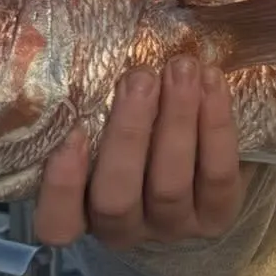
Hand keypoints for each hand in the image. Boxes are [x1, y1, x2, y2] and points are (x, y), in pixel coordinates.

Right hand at [32, 56, 247, 248]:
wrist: (203, 171)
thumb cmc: (137, 139)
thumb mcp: (106, 131)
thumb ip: (92, 108)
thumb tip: (86, 46)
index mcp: (84, 215)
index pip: (58, 223)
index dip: (62, 186)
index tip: (73, 132)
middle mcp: (125, 229)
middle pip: (117, 197)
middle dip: (128, 134)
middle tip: (140, 77)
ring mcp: (174, 228)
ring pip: (170, 184)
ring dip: (177, 120)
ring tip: (182, 69)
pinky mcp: (218, 217)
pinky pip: (218, 175)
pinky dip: (216, 126)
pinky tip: (212, 82)